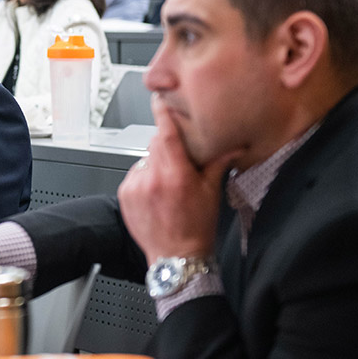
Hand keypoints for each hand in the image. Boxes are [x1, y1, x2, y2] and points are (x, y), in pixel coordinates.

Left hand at [117, 94, 242, 263]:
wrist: (175, 259)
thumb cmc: (196, 229)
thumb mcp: (211, 194)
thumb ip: (218, 164)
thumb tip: (233, 146)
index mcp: (176, 175)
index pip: (166, 134)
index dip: (163, 113)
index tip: (160, 99)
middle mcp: (153, 179)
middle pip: (156, 143)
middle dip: (167, 146)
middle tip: (179, 162)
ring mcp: (135, 186)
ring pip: (145, 159)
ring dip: (156, 165)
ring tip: (168, 186)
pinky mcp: (124, 194)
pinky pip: (134, 174)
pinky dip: (144, 178)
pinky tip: (156, 194)